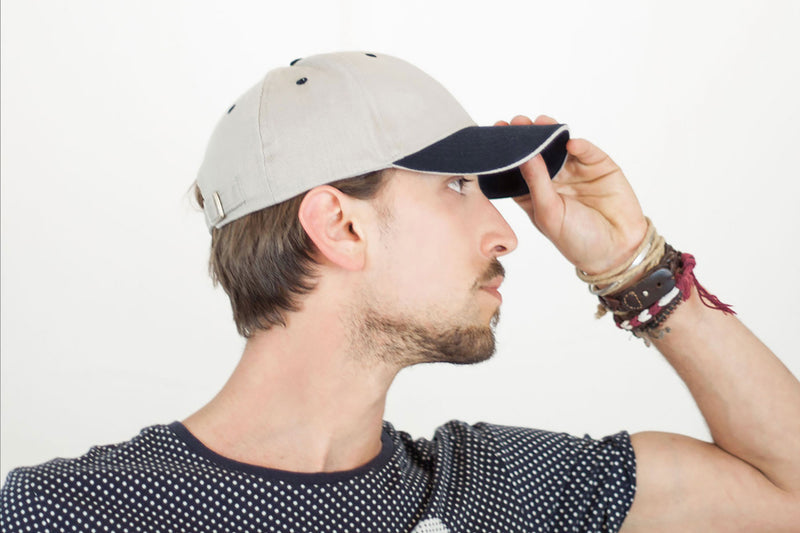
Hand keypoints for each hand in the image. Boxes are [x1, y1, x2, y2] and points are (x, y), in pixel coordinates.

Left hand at [496, 114, 647, 274]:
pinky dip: (578, 145)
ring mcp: (576, 171)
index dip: (507, 154)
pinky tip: (569, 143)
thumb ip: (537, 183)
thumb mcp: (549, 214)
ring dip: (549, 134)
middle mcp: (554, 180)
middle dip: (526, 137)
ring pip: (559, 146)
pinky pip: (587, 151)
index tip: (496, 136)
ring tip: (539, 123)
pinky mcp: (599, 167)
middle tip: (516, 122)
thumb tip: (524, 155)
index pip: (516, 169)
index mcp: (534, 195)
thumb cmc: (577, 241)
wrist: (617, 251)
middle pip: (536, 152)